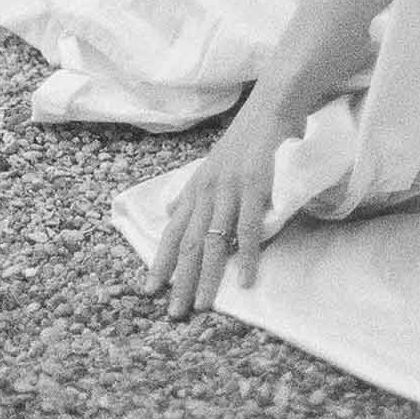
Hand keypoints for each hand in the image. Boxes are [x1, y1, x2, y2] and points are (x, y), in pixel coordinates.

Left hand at [143, 87, 295, 318]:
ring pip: (212, 241)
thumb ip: (191, 191)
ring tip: (200, 305)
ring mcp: (230, 190)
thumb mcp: (210, 164)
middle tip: (172, 313)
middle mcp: (207, 191)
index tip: (149, 290)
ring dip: (205, 277)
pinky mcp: (255, 187)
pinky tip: (244, 280)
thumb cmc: (244, 137)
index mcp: (196, 188)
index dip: (160, 261)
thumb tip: (171, 212)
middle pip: (187, 243)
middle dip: (178, 280)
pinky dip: (246, 256)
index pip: (172, 232)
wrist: (270, 105)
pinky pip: (248, 229)